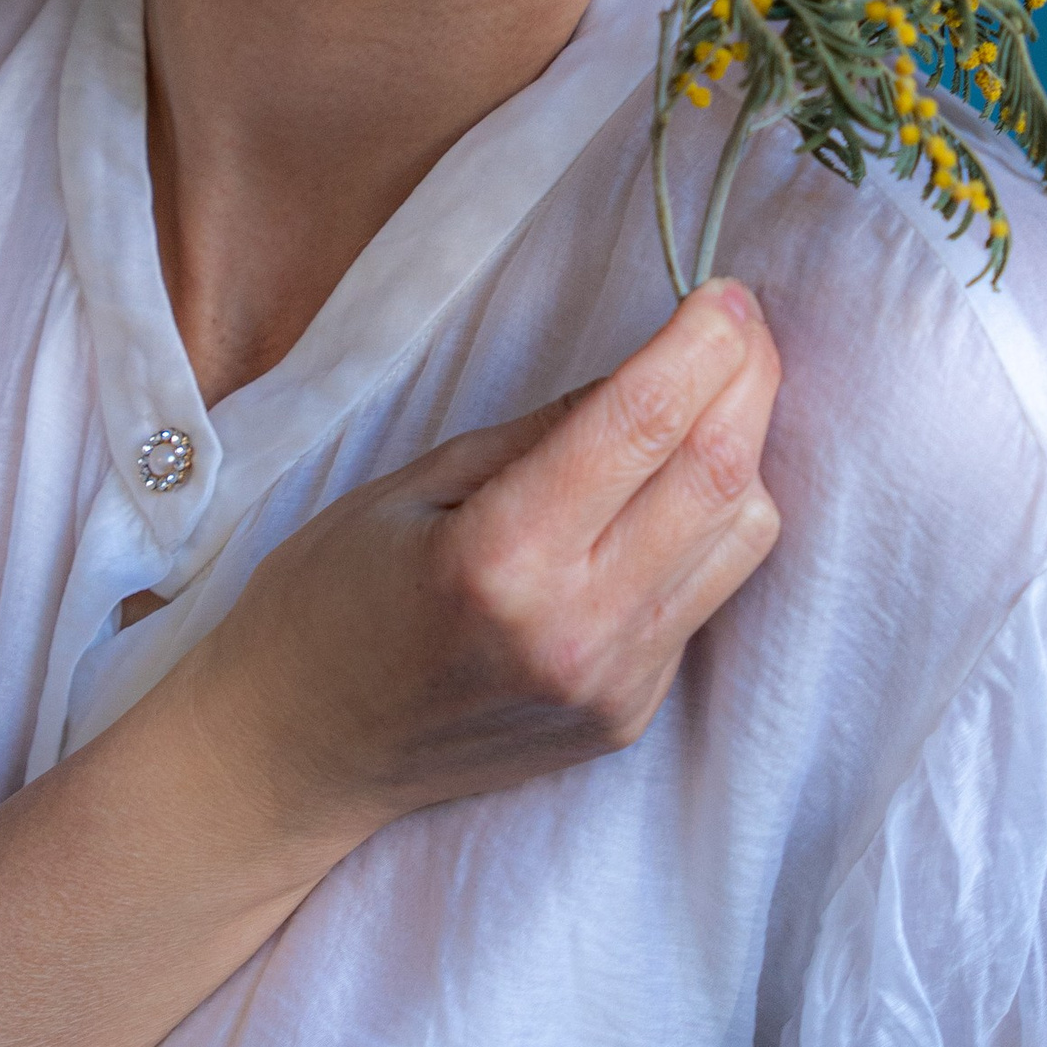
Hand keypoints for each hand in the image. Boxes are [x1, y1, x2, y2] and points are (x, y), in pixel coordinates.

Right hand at [121, 280, 781, 880]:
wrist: (297, 755)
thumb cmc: (327, 602)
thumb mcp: (412, 483)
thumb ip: (543, 430)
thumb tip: (649, 367)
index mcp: (499, 558)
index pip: (644, 424)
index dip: (704, 342)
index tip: (727, 291)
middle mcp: (574, 628)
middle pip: (718, 477)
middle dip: (748, 379)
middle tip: (740, 325)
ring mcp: (612, 684)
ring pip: (741, 538)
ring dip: (743, 453)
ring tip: (707, 403)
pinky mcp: (628, 714)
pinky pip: (706, 595)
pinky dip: (707, 526)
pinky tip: (665, 495)